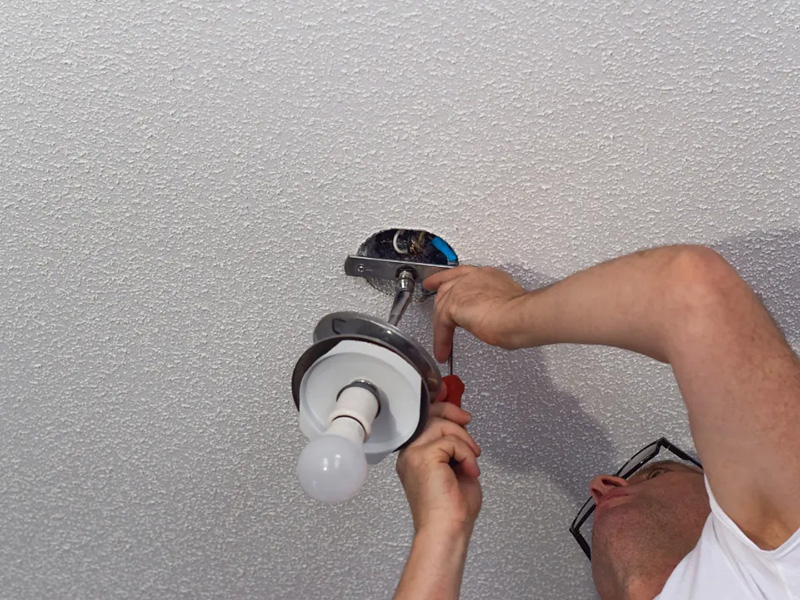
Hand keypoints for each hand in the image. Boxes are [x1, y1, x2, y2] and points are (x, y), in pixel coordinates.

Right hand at [395, 401, 481, 534]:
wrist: (447, 530)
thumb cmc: (452, 509)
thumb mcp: (456, 467)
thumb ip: (454, 445)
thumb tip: (461, 425)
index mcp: (414, 455)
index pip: (424, 420)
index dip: (441, 407)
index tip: (457, 404)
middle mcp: (410, 453)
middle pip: (430, 415)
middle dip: (454, 415)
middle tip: (469, 424)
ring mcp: (414, 454)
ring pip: (442, 426)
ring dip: (465, 441)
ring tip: (471, 462)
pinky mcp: (423, 457)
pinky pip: (450, 440)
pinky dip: (466, 453)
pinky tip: (468, 470)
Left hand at [423, 266, 528, 361]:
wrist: (520, 317)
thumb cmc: (523, 315)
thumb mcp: (507, 306)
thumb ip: (494, 307)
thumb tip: (490, 320)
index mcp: (488, 276)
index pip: (462, 275)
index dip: (446, 279)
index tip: (436, 282)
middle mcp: (474, 278)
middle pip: (447, 289)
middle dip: (439, 304)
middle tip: (436, 319)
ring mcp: (463, 289)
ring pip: (442, 307)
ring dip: (441, 329)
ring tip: (442, 345)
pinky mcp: (454, 304)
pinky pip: (441, 323)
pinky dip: (441, 339)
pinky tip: (444, 350)